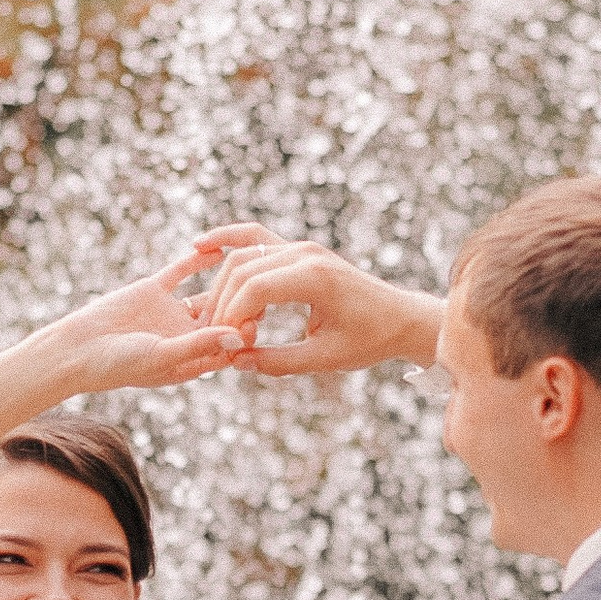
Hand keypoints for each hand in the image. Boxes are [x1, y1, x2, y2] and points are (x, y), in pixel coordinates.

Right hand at [46, 246, 263, 397]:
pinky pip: (181, 272)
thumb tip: (239, 337)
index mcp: (192, 360)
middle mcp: (186, 336)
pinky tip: (214, 249)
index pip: (229, 346)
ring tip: (245, 265)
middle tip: (261, 286)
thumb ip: (201, 345)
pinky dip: (197, 261)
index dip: (245, 332)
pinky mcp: (154, 291)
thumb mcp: (163, 357)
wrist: (77, 348)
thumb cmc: (119, 365)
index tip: (260, 317)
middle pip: (223, 318)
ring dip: (224, 281)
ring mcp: (171, 312)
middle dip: (241, 304)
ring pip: (206, 293)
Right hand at [192, 233, 443, 379]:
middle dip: (223, 304)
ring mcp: (302, 247)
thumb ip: (278, 361)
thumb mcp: (325, 358)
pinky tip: (200, 246)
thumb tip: (235, 361)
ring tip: (209, 316)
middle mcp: (306, 254)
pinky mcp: (298, 249)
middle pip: (243, 270)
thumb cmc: (369, 339)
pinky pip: (256, 238)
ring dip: (222, 284)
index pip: (255, 289)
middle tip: (212, 336)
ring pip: (244, 256)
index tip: (226, 346)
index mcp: (315, 278)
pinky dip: (228, 240)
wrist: (399, 317)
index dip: (233, 318)